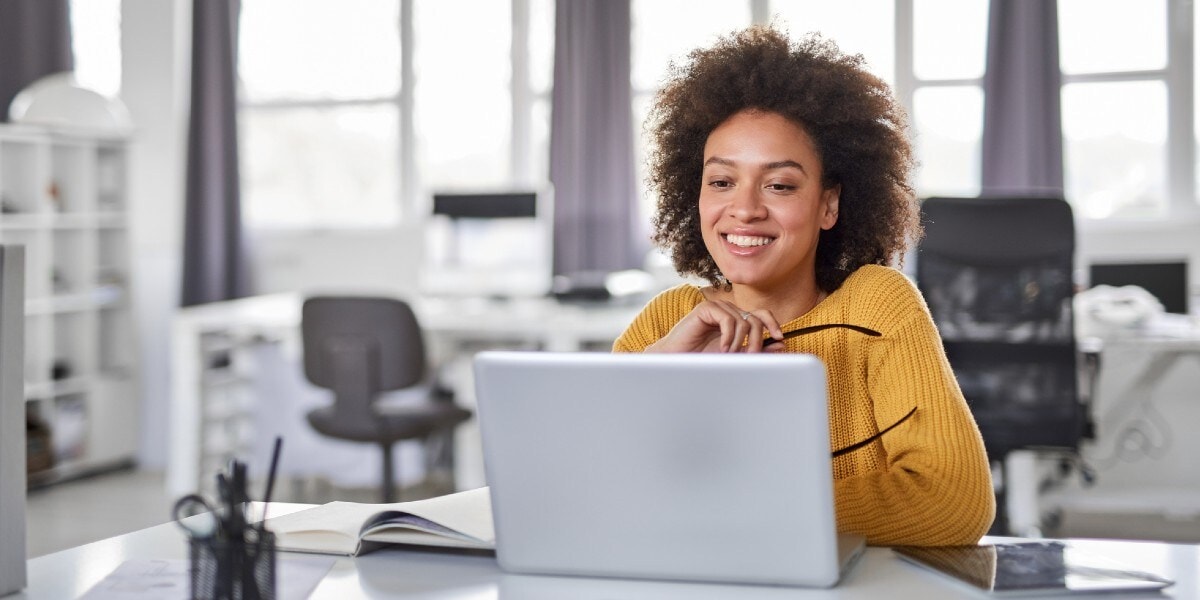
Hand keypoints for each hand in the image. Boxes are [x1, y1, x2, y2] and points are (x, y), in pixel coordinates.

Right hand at [645, 300, 784, 352]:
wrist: (676, 360)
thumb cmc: (702, 359)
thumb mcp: (735, 357)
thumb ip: (756, 350)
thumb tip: (781, 344)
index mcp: (736, 320)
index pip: (761, 314)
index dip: (772, 323)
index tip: (780, 338)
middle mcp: (729, 312)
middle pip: (755, 319)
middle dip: (757, 340)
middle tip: (750, 356)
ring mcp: (717, 308)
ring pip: (743, 321)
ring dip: (740, 342)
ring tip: (729, 355)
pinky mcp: (706, 309)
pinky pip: (728, 319)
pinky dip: (729, 336)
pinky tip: (722, 348)